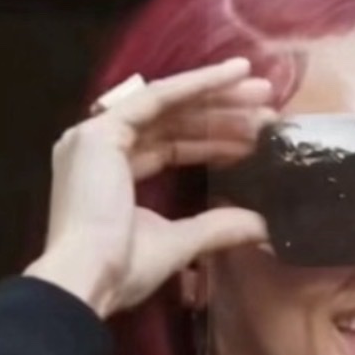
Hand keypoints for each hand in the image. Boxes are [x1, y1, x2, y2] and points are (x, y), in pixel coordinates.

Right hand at [24, 57, 276, 316]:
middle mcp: (101, 150)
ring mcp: (95, 137)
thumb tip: (264, 227)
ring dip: (217, 96)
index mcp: (113, 176)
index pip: (170, 148)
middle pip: (172, 123)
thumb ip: (219, 227)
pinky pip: (157, 98)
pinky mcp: (101, 131)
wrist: (88, 279)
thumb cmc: (125, 268)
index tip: (255, 138)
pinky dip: (196, 85)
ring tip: (263, 91)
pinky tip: (232, 75)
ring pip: (169, 106)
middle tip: (267, 105)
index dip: (213, 142)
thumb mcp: (181, 244)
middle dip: (222, 113)